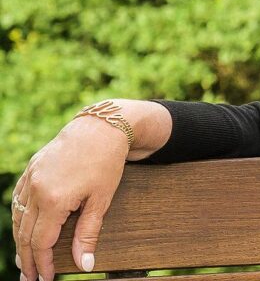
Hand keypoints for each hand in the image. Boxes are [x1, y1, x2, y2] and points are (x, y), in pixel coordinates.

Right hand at [12, 115, 129, 280]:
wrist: (100, 128)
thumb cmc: (106, 163)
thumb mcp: (102, 200)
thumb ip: (88, 234)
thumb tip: (84, 264)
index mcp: (53, 199)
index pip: (41, 242)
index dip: (42, 263)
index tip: (46, 279)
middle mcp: (35, 190)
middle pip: (25, 234)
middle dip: (27, 259)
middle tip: (30, 278)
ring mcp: (30, 179)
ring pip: (18, 218)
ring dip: (20, 241)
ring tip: (25, 261)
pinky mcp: (30, 170)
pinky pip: (19, 201)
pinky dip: (19, 219)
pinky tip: (23, 232)